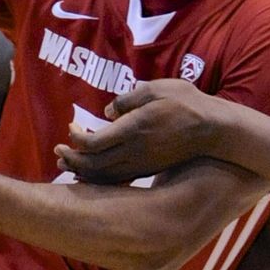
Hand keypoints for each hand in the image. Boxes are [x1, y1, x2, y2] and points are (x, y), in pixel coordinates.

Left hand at [55, 78, 215, 183]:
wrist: (212, 130)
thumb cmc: (186, 103)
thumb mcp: (156, 88)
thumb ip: (128, 100)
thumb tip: (107, 113)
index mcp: (134, 129)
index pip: (95, 142)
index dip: (77, 139)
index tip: (71, 128)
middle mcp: (134, 151)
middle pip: (93, 164)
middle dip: (72, 158)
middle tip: (58, 150)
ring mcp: (141, 163)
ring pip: (103, 176)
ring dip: (81, 171)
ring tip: (66, 164)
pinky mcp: (147, 169)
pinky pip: (117, 180)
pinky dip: (98, 179)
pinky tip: (89, 175)